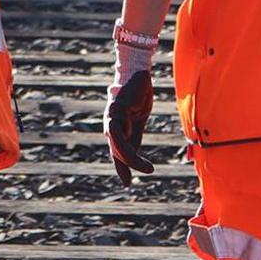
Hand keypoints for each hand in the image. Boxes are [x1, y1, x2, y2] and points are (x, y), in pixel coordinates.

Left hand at [105, 70, 154, 184]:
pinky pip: (120, 129)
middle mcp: (111, 125)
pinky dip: (127, 137)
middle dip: (130, 165)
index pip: (117, 153)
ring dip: (131, 157)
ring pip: (117, 144)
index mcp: (116, 129)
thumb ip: (134, 138)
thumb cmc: (138, 97)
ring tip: (148, 167)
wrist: (139, 75)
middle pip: (117, 151)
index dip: (122, 168)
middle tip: (149, 170)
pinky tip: (135, 137)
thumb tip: (135, 160)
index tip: (127, 184)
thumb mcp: (138, 122)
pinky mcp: (117, 109)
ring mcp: (112, 118)